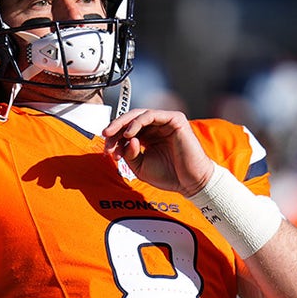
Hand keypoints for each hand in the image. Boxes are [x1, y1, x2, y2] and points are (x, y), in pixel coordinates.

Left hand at [101, 108, 215, 195]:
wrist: (191, 182)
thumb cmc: (168, 175)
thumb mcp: (139, 167)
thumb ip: (129, 153)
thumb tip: (126, 139)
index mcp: (148, 136)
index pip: (126, 130)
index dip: (114, 138)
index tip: (106, 150)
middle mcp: (157, 127)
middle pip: (130, 119)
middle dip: (115, 127)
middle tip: (105, 136)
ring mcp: (166, 121)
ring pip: (138, 115)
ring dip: (123, 124)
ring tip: (113, 136)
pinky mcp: (175, 119)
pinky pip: (151, 115)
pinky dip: (137, 123)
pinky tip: (128, 134)